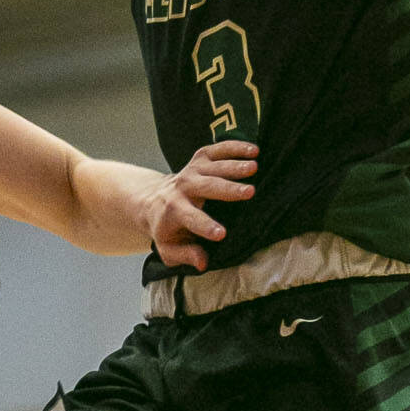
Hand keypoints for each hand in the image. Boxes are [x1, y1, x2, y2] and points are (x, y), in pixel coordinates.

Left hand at [148, 139, 256, 269]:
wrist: (154, 199)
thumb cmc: (167, 228)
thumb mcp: (169, 248)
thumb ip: (185, 255)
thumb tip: (203, 262)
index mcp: (174, 211)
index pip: (191, 219)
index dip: (205, 227)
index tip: (222, 234)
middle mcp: (183, 187)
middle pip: (207, 187)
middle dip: (228, 189)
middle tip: (250, 192)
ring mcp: (192, 170)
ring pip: (214, 166)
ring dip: (235, 166)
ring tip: (255, 168)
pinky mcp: (200, 158)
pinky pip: (217, 149)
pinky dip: (235, 147)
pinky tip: (254, 150)